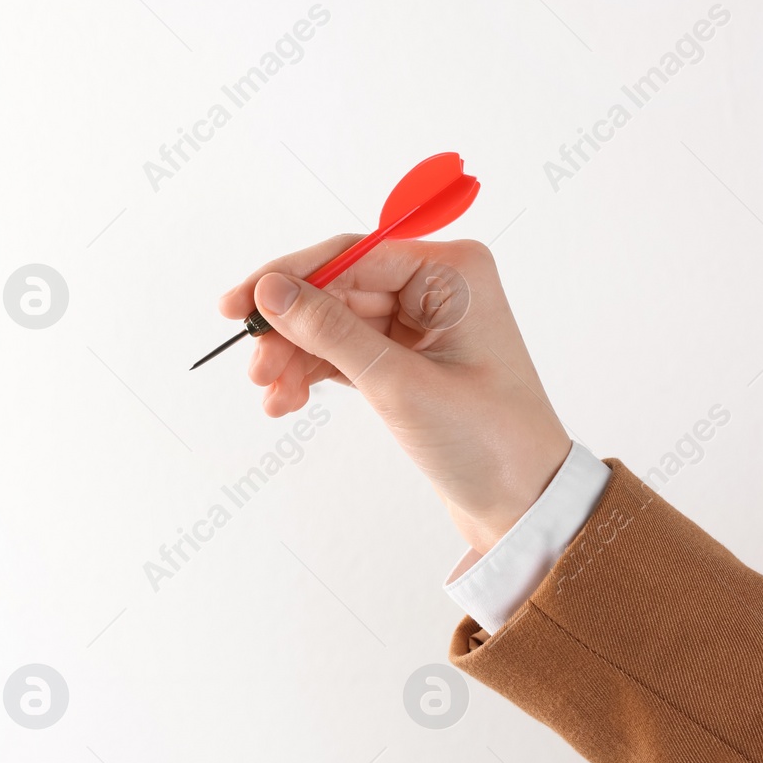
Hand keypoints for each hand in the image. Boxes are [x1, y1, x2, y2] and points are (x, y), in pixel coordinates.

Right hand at [217, 235, 571, 554]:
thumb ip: (330, 333)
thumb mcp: (399, 385)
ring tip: (269, 394)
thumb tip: (270, 291)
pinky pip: (344, 353)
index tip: (238, 306)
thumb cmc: (489, 442)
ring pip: (334, 324)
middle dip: (290, 330)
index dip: (289, 278)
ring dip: (296, 357)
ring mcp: (421, 325)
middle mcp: (438, 287)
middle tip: (254, 367)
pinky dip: (314, 373)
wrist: (524, 506)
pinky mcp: (406, 361)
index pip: (352, 256)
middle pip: (337, 290)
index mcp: (453, 272)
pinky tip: (287, 400)